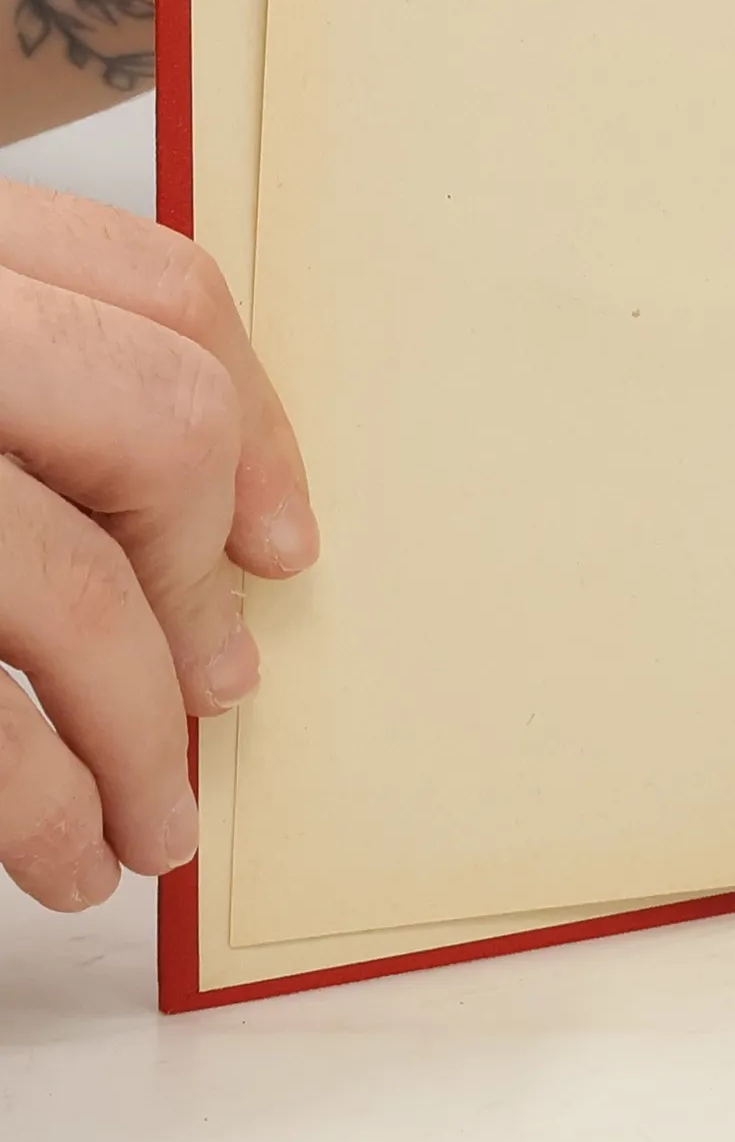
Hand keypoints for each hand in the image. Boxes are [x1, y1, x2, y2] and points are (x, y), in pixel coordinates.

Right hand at [0, 183, 316, 909]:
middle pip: (158, 419)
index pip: (162, 288)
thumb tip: (235, 553)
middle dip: (198, 573)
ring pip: (70, 583)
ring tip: (156, 827)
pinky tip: (66, 852)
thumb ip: (44, 383)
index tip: (286, 541)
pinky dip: (41, 798)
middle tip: (223, 682)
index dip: (256, 418)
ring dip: (139, 733)